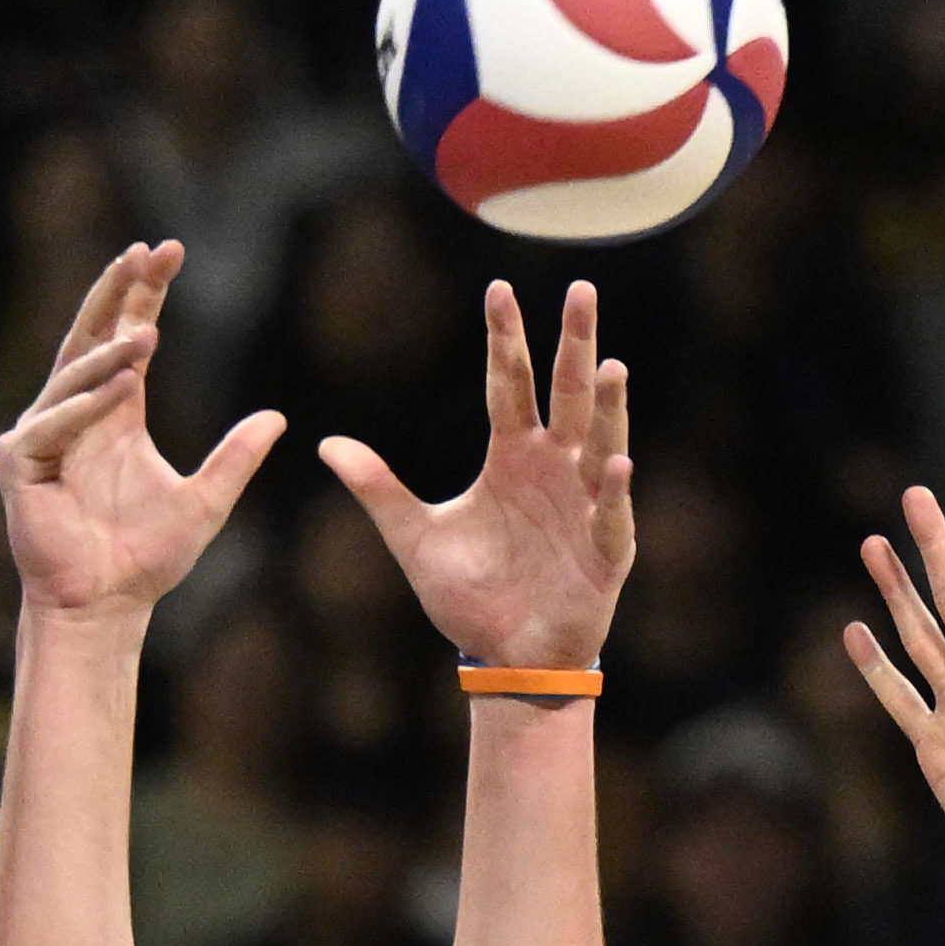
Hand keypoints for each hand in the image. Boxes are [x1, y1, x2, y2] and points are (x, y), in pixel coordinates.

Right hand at [0, 241, 289, 622]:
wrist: (106, 607)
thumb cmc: (146, 559)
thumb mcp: (205, 501)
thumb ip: (236, 458)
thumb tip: (278, 418)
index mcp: (114, 411)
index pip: (127, 335)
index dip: (145, 294)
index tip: (167, 251)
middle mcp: (74, 413)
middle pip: (92, 335)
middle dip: (117, 293)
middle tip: (144, 253)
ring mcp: (42, 435)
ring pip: (74, 378)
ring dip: (110, 354)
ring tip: (150, 334)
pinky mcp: (19, 464)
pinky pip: (52, 426)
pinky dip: (83, 407)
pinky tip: (118, 390)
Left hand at [321, 279, 634, 669]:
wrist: (507, 656)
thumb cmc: (470, 595)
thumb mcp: (415, 538)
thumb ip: (378, 490)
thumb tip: (327, 444)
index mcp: (511, 456)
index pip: (509, 384)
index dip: (505, 339)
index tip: (499, 290)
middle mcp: (553, 468)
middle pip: (567, 394)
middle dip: (574, 344)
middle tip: (581, 291)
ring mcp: (585, 504)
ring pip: (600, 443)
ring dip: (607, 407)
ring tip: (610, 365)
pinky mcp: (605, 548)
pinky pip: (611, 513)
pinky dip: (614, 490)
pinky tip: (617, 462)